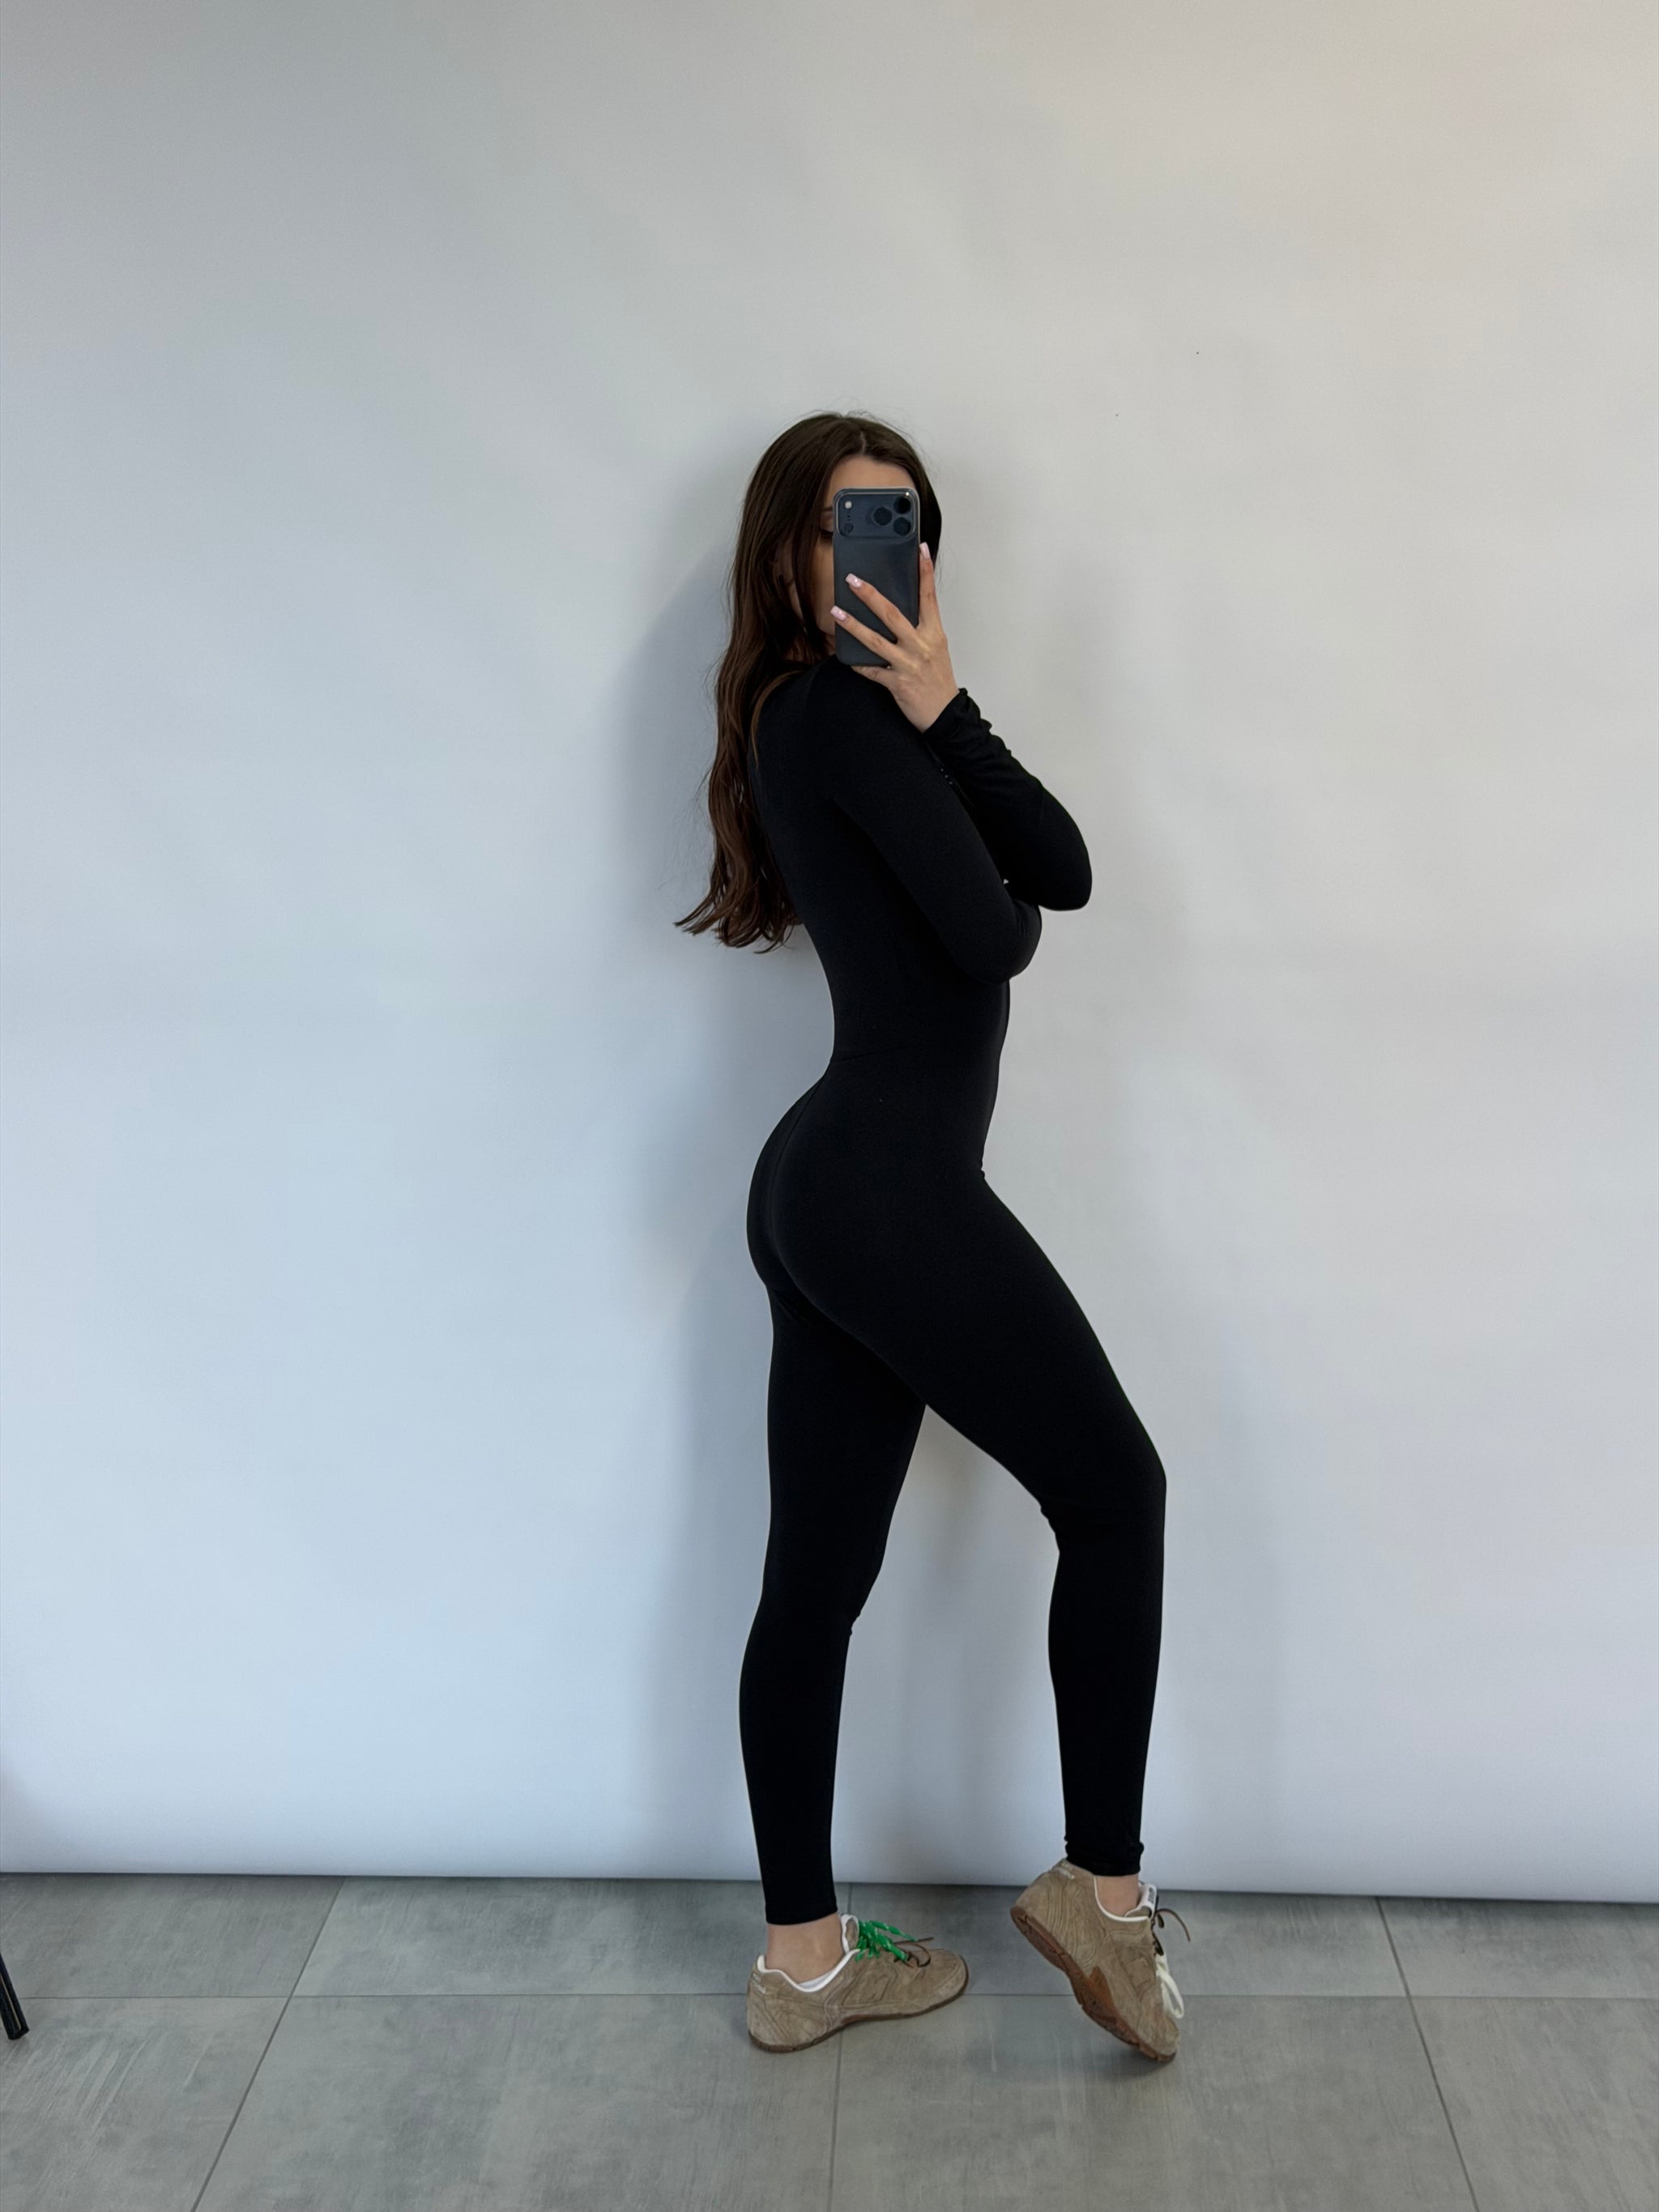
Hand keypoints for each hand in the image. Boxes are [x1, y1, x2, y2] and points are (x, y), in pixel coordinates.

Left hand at [831, 543, 958, 730]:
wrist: (946, 715)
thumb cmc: (939, 681)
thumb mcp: (936, 649)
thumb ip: (921, 629)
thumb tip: (898, 611)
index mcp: (934, 634)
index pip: (929, 597)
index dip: (925, 572)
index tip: (921, 549)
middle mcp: (921, 645)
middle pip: (893, 614)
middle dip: (871, 595)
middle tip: (853, 580)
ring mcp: (908, 664)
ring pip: (876, 640)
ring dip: (853, 625)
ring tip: (837, 612)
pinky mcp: (897, 683)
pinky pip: (871, 671)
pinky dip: (857, 663)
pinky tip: (844, 656)